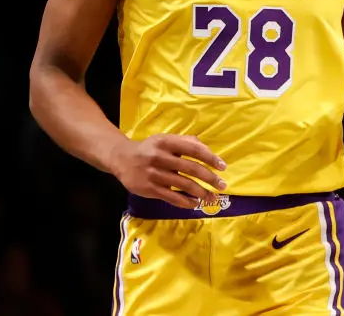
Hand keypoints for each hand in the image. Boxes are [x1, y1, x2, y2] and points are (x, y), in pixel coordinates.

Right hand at [109, 134, 227, 209]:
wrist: (121, 159)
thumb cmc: (150, 149)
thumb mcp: (165, 139)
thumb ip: (186, 142)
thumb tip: (208, 150)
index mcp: (166, 142)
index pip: (193, 149)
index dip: (210, 158)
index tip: (222, 166)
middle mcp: (160, 157)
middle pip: (190, 168)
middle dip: (209, 178)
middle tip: (222, 185)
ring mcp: (154, 174)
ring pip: (183, 185)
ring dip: (201, 193)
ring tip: (212, 197)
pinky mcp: (149, 189)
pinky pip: (171, 197)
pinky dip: (185, 202)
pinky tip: (195, 204)